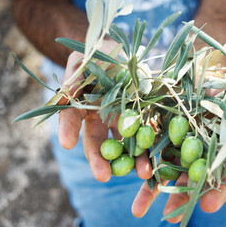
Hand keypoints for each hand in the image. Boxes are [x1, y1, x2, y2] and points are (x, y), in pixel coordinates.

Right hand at [57, 42, 152, 181]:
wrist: (122, 50)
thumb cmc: (97, 54)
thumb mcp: (81, 61)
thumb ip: (73, 79)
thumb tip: (64, 94)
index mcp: (84, 107)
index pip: (72, 122)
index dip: (68, 131)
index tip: (66, 143)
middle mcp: (103, 118)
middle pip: (100, 143)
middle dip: (102, 161)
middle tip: (103, 176)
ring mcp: (125, 119)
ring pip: (128, 144)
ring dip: (135, 160)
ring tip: (142, 173)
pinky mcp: (145, 116)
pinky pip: (149, 132)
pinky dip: (154, 146)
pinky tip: (161, 157)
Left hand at [131, 104, 225, 221]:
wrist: (205, 77)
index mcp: (220, 155)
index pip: (220, 180)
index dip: (215, 194)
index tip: (207, 205)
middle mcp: (198, 156)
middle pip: (190, 183)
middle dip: (181, 199)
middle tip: (172, 215)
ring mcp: (178, 148)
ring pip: (166, 173)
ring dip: (153, 191)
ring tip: (139, 210)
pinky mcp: (159, 137)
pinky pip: (148, 153)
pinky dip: (141, 164)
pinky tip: (136, 175)